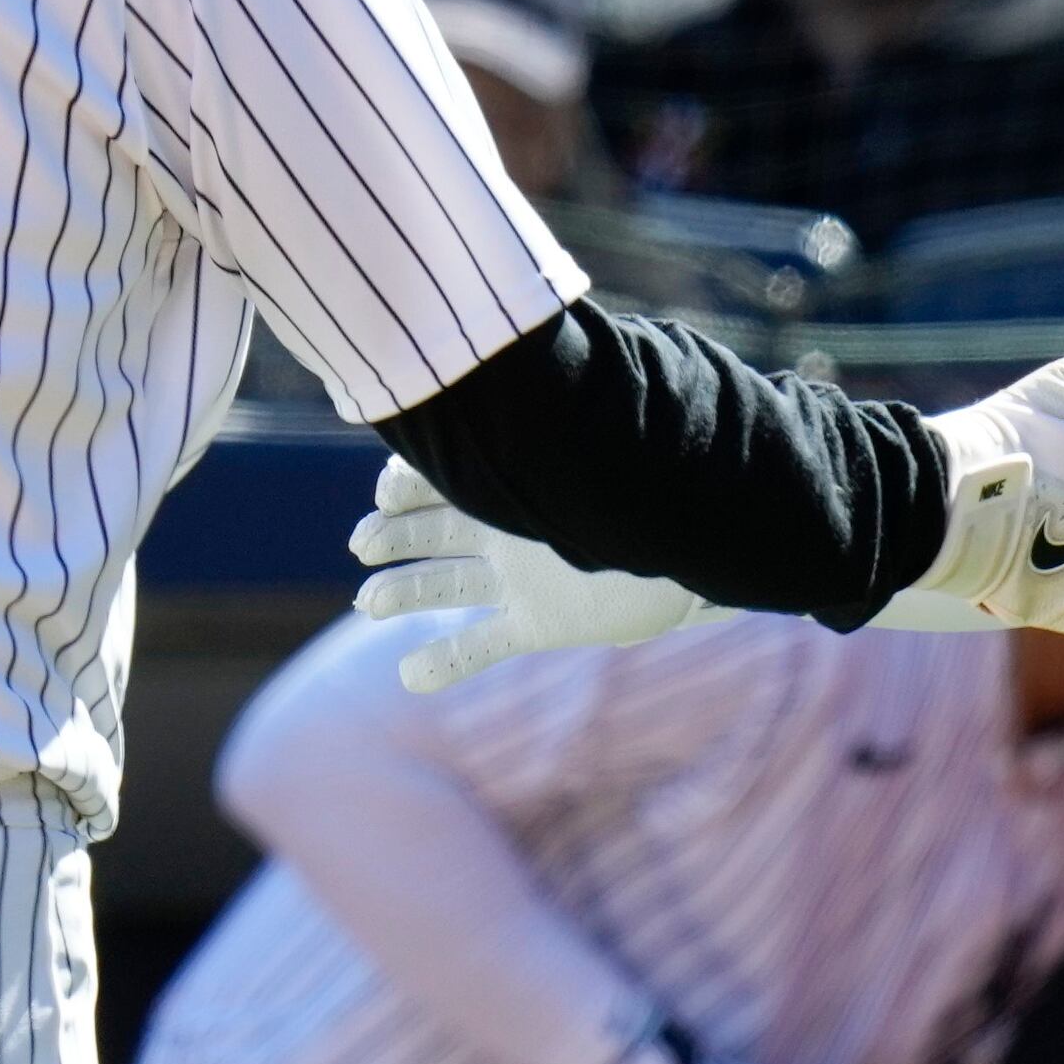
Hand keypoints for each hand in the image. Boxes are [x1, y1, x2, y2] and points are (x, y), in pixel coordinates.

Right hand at [348, 455, 713, 691]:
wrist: (699, 543)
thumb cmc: (650, 491)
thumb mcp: (602, 458)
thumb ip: (561, 433)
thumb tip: (519, 389)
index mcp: (515, 484)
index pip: (443, 480)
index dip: (405, 485)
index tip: (386, 492)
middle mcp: (506, 530)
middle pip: (430, 532)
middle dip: (392, 538)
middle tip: (363, 545)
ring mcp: (517, 579)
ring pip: (444, 584)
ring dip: (404, 593)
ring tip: (370, 602)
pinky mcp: (538, 624)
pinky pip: (481, 645)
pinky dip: (446, 662)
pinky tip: (410, 674)